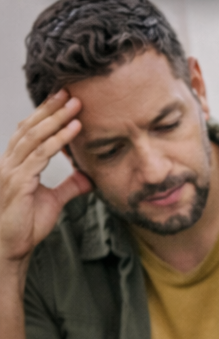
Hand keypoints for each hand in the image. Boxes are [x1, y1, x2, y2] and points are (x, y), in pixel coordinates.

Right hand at [0, 90, 91, 270]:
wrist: (11, 247)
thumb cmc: (26, 225)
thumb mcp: (53, 201)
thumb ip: (69, 186)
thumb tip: (88, 177)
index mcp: (15, 163)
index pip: (29, 132)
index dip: (45, 114)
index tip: (63, 100)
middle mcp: (10, 162)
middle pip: (31, 127)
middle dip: (51, 108)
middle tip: (71, 92)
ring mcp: (12, 170)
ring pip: (36, 136)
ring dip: (58, 118)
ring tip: (77, 105)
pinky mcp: (19, 181)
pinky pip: (41, 154)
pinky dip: (59, 140)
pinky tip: (74, 129)